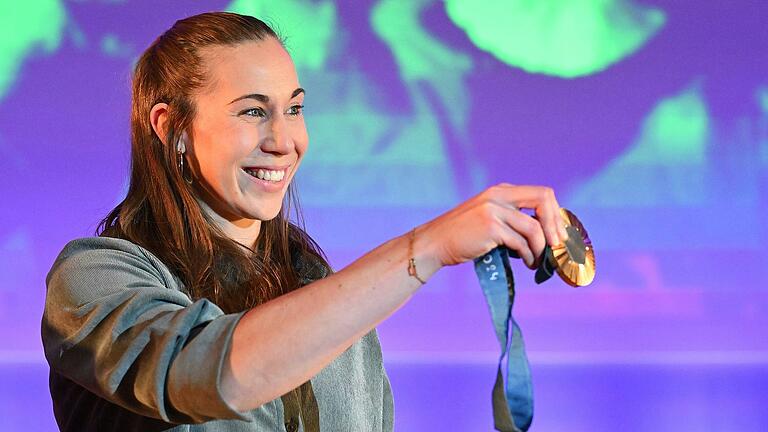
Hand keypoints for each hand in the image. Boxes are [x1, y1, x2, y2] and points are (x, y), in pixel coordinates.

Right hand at [418, 184, 568, 268]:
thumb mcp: (488, 217)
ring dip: (541, 248)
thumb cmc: (463, 235)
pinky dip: (529, 256)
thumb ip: (512, 218)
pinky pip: (521, 243)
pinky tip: (527, 264)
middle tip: (558, 246)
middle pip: (543, 200)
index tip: (559, 234)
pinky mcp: (490, 227)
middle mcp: (499, 195)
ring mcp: (494, 210)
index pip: (541, 193)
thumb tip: (546, 234)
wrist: (435, 243)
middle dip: (555, 225)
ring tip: (538, 262)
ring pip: (534, 228)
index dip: (555, 214)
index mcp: (501, 191)